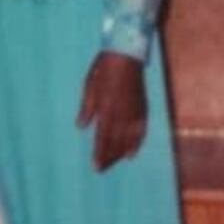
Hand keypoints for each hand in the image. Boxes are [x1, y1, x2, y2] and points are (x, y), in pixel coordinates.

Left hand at [76, 51, 146, 171]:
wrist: (126, 54)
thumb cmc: (103, 69)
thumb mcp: (89, 86)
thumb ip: (87, 108)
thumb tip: (81, 127)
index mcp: (106, 108)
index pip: (103, 137)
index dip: (100, 153)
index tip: (96, 166)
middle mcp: (121, 114)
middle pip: (116, 142)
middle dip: (109, 157)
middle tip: (103, 169)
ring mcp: (133, 111)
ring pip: (128, 139)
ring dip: (121, 153)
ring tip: (115, 163)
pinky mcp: (143, 108)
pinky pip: (141, 130)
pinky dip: (137, 143)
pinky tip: (132, 153)